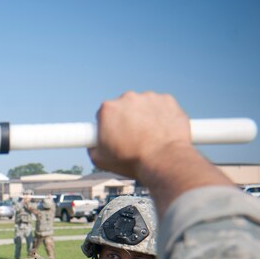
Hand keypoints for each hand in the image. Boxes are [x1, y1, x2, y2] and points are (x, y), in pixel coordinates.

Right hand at [89, 91, 231, 215]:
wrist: (165, 160)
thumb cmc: (133, 161)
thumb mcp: (101, 160)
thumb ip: (92, 148)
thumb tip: (93, 145)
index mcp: (108, 109)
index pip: (103, 115)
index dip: (108, 126)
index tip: (114, 134)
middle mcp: (127, 98)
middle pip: (123, 107)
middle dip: (126, 120)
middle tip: (133, 138)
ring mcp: (148, 97)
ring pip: (143, 105)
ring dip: (144, 117)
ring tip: (150, 137)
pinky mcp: (166, 100)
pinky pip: (160, 106)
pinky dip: (161, 115)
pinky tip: (162, 131)